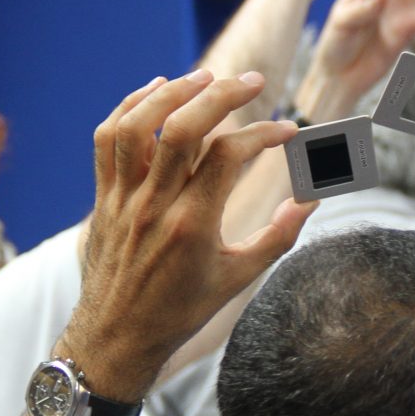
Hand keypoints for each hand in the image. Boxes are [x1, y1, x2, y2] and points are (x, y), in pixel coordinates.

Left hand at [64, 71, 316, 400]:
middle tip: (253, 82)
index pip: (228, 156)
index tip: (288, 132)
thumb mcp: (238, 278)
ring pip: (137, 126)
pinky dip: (130, 107)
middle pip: (181, 128)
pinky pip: (107, 140)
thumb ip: (277, 238)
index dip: (264, 135)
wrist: (116, 337)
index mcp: (192, 226)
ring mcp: (123, 199)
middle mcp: (154, 206)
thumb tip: (311, 200)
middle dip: (221, 96)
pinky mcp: (104, 197)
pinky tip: (155, 90)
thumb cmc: (181, 311)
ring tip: (205, 78)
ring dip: (172, 93)